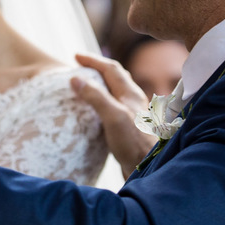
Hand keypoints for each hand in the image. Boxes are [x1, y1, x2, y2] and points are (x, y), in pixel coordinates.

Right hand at [71, 52, 156, 177]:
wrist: (149, 168)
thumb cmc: (134, 143)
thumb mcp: (114, 116)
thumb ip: (96, 96)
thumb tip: (75, 78)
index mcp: (131, 94)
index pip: (111, 69)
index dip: (93, 60)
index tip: (75, 56)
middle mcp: (133, 102)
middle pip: (115, 78)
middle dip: (98, 69)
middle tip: (81, 67)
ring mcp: (132, 116)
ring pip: (115, 94)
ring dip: (100, 86)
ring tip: (85, 86)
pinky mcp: (129, 131)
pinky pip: (113, 109)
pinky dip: (101, 104)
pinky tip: (94, 114)